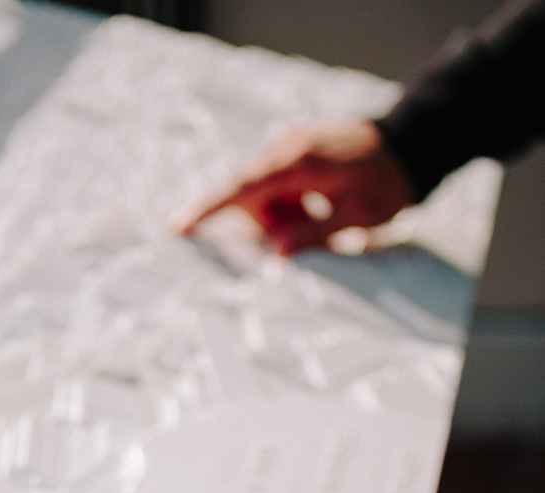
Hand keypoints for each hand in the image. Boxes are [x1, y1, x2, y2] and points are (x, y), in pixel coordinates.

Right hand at [180, 120, 415, 254]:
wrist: (413, 144)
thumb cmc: (390, 183)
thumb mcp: (357, 216)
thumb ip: (313, 232)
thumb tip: (276, 250)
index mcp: (298, 163)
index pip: (241, 189)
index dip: (208, 210)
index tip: (178, 227)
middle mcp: (288, 149)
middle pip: (251, 197)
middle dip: (267, 224)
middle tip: (304, 236)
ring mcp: (292, 148)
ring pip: (265, 195)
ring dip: (284, 217)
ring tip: (324, 218)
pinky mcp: (298, 153)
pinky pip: (280, 187)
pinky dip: (292, 206)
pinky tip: (322, 208)